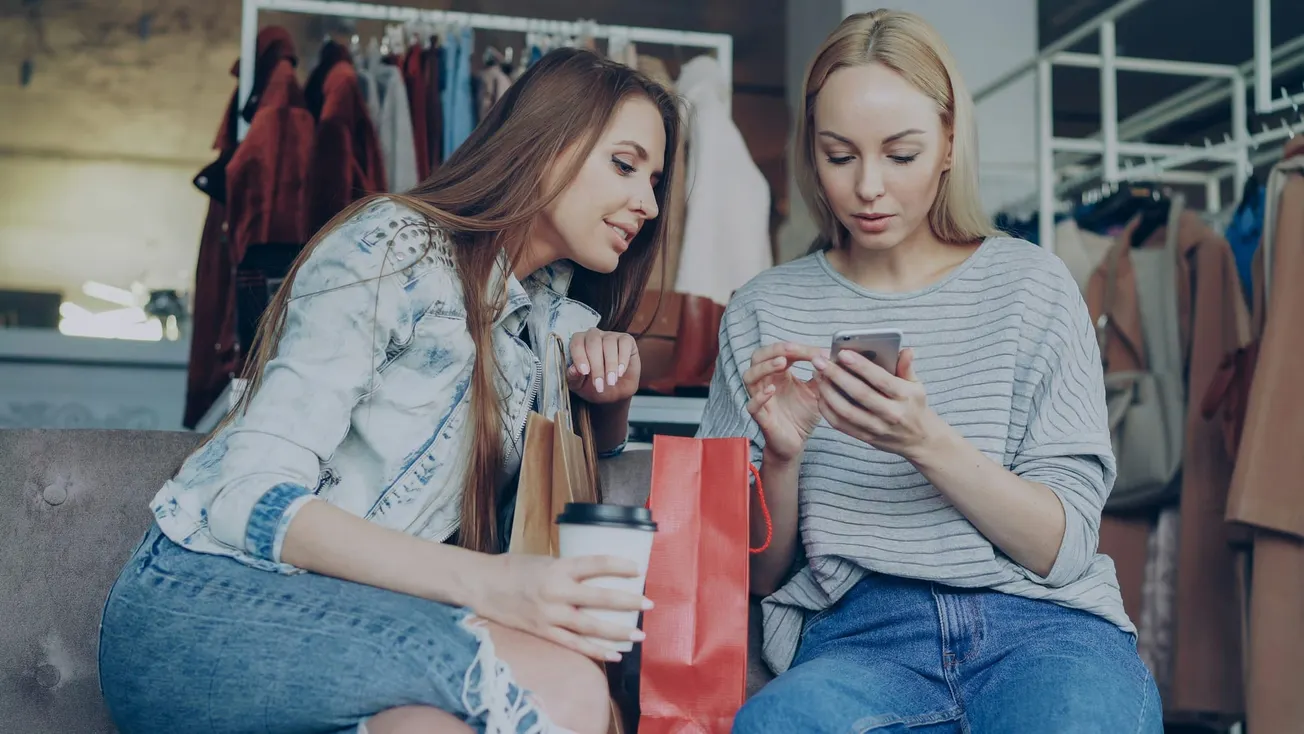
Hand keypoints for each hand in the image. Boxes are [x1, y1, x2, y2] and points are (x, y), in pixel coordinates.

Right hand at [472, 553, 652, 662]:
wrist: (482, 585)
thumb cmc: (514, 568)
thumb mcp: (545, 560)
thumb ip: (569, 569)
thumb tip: (596, 576)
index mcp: (559, 567)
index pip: (596, 564)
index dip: (619, 566)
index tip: (638, 570)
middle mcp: (556, 591)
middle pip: (600, 598)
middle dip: (628, 602)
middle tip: (649, 605)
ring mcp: (550, 615)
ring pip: (591, 626)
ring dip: (618, 632)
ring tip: (639, 636)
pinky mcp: (543, 632)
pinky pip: (574, 645)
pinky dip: (596, 651)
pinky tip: (614, 655)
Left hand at [567, 329, 639, 403]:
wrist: (614, 392)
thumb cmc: (593, 385)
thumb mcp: (579, 385)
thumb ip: (573, 377)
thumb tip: (573, 370)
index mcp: (578, 343)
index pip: (576, 343)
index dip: (579, 357)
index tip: (584, 372)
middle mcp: (594, 336)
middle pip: (593, 342)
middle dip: (596, 365)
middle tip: (599, 384)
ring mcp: (611, 336)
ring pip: (609, 343)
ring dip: (610, 365)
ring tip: (611, 381)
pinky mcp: (627, 340)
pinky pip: (625, 344)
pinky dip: (623, 359)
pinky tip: (620, 372)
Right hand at [744, 342, 823, 461]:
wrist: (797, 442)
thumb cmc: (801, 415)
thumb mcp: (816, 392)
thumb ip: (821, 375)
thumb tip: (832, 357)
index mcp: (778, 373)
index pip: (780, 352)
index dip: (797, 348)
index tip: (819, 352)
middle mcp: (765, 382)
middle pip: (758, 357)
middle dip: (774, 350)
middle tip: (793, 349)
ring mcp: (760, 398)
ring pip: (750, 376)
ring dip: (764, 367)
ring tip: (781, 363)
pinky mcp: (760, 417)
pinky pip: (752, 404)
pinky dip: (759, 396)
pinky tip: (771, 391)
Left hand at [813, 347, 940, 459]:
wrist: (920, 440)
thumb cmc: (914, 406)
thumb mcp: (916, 385)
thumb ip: (906, 367)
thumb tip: (905, 350)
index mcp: (905, 396)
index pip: (880, 379)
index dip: (861, 366)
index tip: (842, 353)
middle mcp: (891, 413)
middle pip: (859, 393)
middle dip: (836, 375)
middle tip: (819, 361)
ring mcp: (877, 428)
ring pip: (846, 410)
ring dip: (828, 392)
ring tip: (817, 375)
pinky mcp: (866, 438)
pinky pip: (841, 424)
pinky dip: (827, 410)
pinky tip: (820, 395)